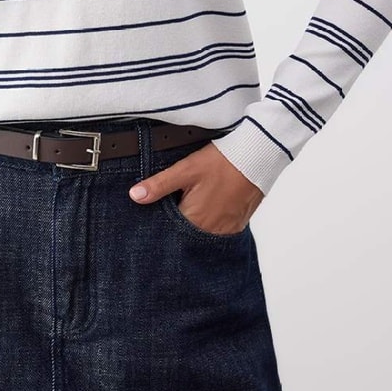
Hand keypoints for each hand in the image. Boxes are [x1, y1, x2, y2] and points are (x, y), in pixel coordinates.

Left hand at [128, 139, 264, 233]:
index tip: (159, 212)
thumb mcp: (186, 169)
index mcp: (194, 220)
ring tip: (195, 202)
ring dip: (196, 222)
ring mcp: (227, 229)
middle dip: (178, 223)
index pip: (170, 230)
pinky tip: (210, 204)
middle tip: (179, 201)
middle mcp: (211, 231)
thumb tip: (135, 196)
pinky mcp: (238, 224)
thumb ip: (159, 185)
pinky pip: (219, 230)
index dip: (162, 221)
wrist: (256, 157)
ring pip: (202, 232)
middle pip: (186, 233)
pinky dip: (212, 221)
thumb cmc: (221, 162)